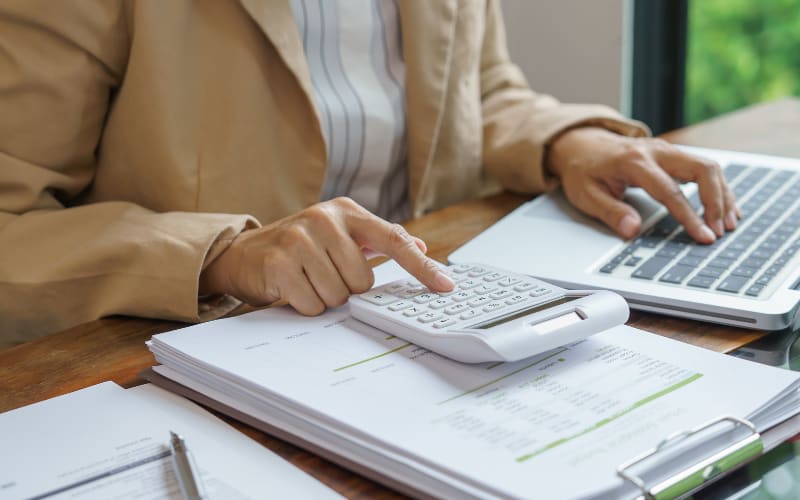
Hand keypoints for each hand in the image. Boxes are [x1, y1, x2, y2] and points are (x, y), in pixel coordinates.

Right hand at [199, 197, 454, 314]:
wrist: (244, 253)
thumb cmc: (299, 247)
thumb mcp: (339, 235)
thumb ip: (378, 241)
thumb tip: (420, 246)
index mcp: (346, 211)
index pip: (394, 240)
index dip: (422, 266)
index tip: (446, 286)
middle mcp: (324, 219)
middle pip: (362, 281)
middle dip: (346, 288)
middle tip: (323, 276)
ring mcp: (300, 239)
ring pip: (338, 295)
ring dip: (324, 298)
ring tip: (306, 280)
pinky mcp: (280, 263)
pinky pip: (312, 304)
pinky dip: (304, 305)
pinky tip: (291, 288)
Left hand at [546, 127, 738, 243]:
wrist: (581, 144)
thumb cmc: (583, 170)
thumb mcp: (586, 194)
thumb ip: (610, 212)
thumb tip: (632, 231)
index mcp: (633, 161)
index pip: (669, 191)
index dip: (689, 216)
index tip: (703, 236)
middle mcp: (656, 151)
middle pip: (702, 169)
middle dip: (716, 202)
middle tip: (720, 230)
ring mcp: (667, 150)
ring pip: (708, 166)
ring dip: (722, 195)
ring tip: (728, 223)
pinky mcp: (673, 154)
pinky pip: (704, 167)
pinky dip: (718, 187)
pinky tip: (725, 207)